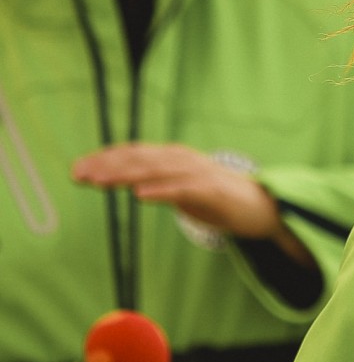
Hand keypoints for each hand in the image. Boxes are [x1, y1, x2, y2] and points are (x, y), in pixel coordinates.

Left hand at [71, 143, 312, 264]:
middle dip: (107, 165)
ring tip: (99, 181)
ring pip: (156, 170)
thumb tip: (129, 184)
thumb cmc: (222, 199)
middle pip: (140, 158)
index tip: (78, 169)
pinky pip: (182, 188)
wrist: (266, 207)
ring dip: (126, 174)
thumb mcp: (182, 190)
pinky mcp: (213, 190)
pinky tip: (139, 194)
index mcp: (175, 158)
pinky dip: (160, 190)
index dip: (106, 159)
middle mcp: (184, 159)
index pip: (135, 154)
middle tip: (78, 173)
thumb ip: (159, 184)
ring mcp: (199, 173)